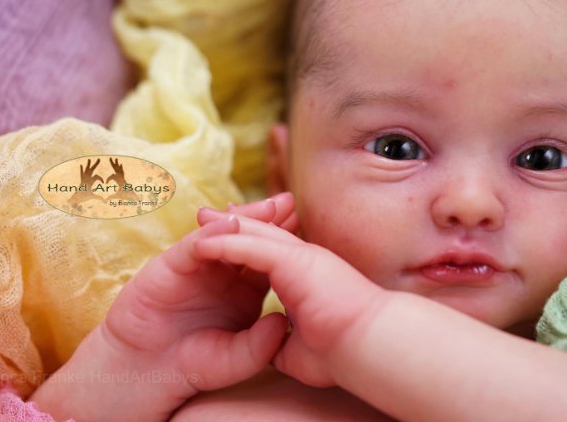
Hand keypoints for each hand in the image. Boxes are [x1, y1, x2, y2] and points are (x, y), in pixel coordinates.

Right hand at [31, 194, 296, 421]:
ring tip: (266, 206)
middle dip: (267, 217)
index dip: (284, 239)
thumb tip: (281, 322)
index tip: (303, 223)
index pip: (269, 257)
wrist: (149, 372)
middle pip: (249, 237)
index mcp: (246, 288)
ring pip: (222, 234)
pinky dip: (209, 235)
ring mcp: (198, 266)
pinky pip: (192, 247)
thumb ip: (258, 346)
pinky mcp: (170, 266)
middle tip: (288, 201)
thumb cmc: (194, 364)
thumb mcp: (235, 359)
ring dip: (243, 218)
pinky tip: (227, 224)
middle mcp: (224, 271)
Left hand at [195, 201, 386, 387]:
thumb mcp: (300, 347)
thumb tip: (269, 348)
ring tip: (199, 215)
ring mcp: (303, 256)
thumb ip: (280, 341)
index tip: (220, 242)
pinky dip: (227, 242)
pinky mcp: (298, 260)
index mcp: (305, 276)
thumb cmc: (342, 353)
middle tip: (204, 212)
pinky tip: (202, 242)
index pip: (269, 253)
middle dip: (231, 223)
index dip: (243, 244)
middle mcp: (304, 260)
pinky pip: (253, 245)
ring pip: (257, 232)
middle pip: (261, 233)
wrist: (368, 349)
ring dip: (225, 224)